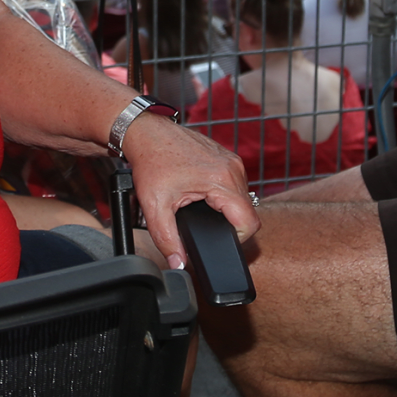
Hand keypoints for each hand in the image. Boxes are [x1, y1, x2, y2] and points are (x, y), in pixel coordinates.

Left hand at [122, 116, 258, 269]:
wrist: (147, 132)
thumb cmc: (151, 162)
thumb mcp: (155, 207)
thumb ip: (167, 240)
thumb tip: (178, 264)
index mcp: (222, 180)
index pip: (249, 223)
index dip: (236, 240)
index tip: (216, 239)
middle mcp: (233, 168)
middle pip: (247, 212)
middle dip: (228, 225)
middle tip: (201, 225)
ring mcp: (232, 160)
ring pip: (243, 198)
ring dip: (227, 209)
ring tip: (201, 208)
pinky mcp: (228, 157)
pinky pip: (236, 185)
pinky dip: (224, 195)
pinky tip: (204, 195)